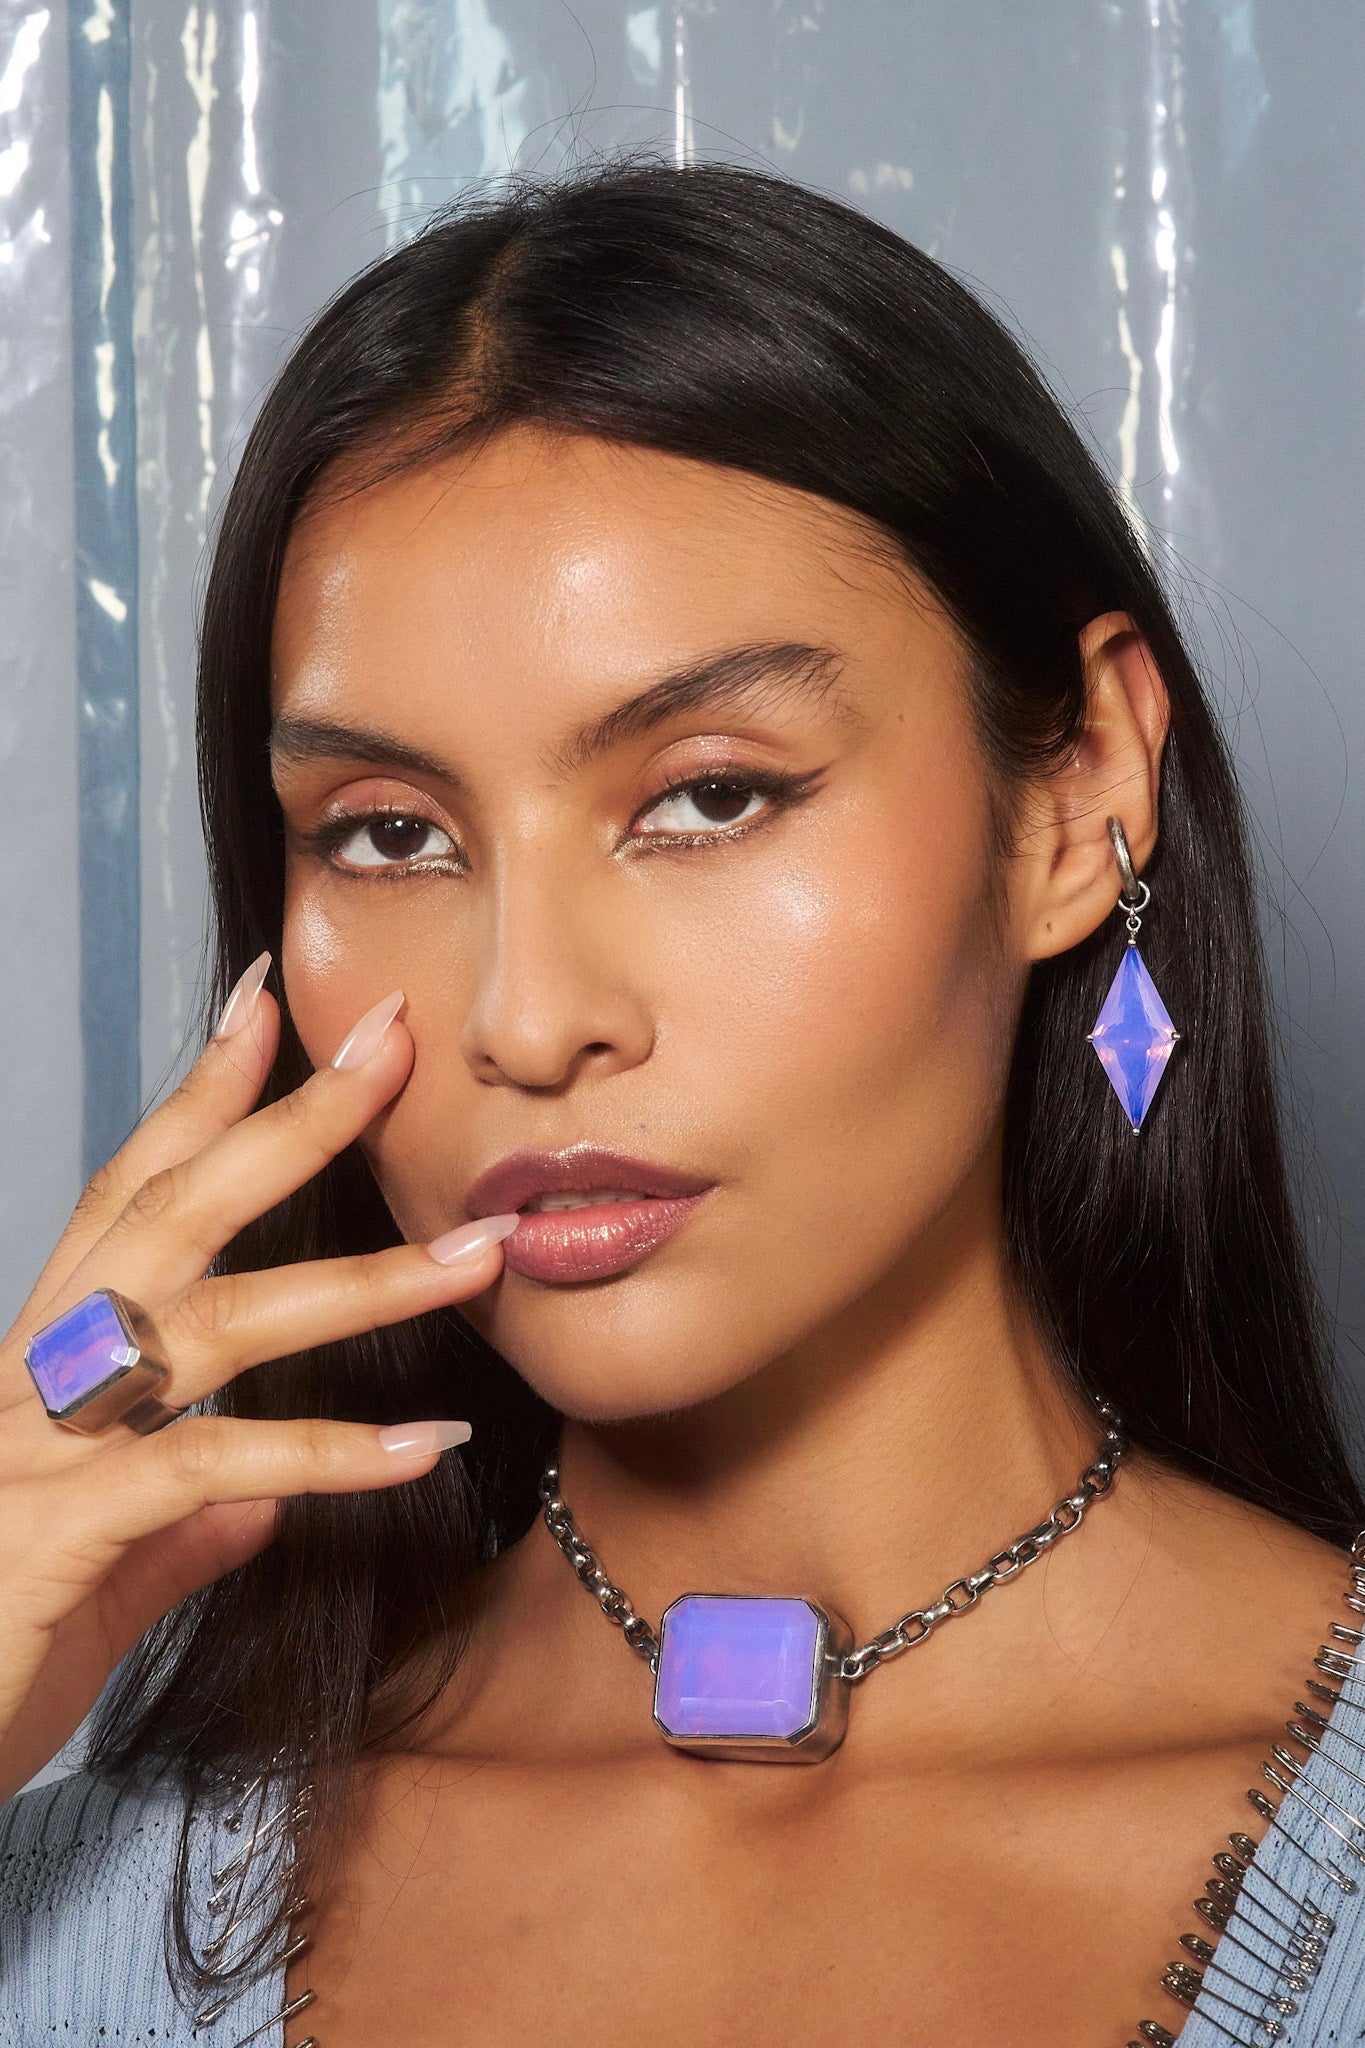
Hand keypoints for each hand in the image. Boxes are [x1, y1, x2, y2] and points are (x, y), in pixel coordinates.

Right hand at [0, 960, 515, 1801]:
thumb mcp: (103, 1571)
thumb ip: (177, 1522)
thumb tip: (250, 1501)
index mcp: (43, 1367)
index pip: (127, 1198)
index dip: (198, 1100)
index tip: (269, 1007)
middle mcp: (34, 1379)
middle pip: (171, 1212)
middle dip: (289, 1121)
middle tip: (393, 1042)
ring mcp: (39, 1447)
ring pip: (212, 1322)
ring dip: (362, 1280)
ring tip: (481, 1253)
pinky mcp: (58, 1532)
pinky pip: (208, 1466)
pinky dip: (324, 1454)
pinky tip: (424, 1447)